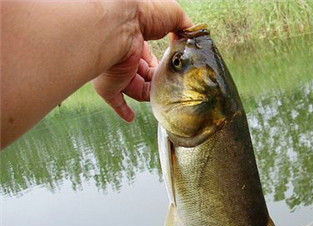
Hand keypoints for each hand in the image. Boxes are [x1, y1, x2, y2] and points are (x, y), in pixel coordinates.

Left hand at [93, 0, 191, 121]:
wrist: (120, 23)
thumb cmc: (145, 13)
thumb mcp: (174, 15)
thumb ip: (186, 27)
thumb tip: (194, 36)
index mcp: (137, 41)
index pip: (150, 58)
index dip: (162, 65)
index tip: (173, 71)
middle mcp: (126, 56)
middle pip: (145, 75)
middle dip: (158, 81)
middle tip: (174, 86)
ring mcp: (117, 72)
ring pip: (137, 89)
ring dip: (151, 95)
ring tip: (167, 98)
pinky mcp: (110, 85)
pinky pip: (115, 101)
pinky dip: (123, 110)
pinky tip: (130, 117)